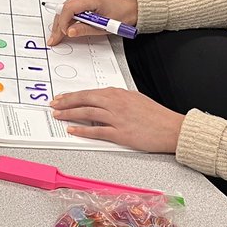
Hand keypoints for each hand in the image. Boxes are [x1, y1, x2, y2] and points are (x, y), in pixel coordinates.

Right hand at [47, 0, 137, 45]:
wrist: (131, 8)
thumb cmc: (122, 15)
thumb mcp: (104, 26)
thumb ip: (85, 29)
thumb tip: (70, 32)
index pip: (70, 8)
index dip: (63, 22)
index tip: (63, 33)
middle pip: (65, 8)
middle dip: (58, 24)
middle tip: (54, 38)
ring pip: (65, 8)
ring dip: (60, 22)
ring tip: (57, 35)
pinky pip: (70, 7)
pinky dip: (66, 18)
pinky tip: (64, 27)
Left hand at [50, 88, 184, 152]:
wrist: (172, 128)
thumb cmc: (156, 115)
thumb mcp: (135, 99)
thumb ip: (117, 98)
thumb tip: (102, 100)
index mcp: (118, 94)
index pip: (90, 92)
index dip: (73, 95)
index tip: (62, 97)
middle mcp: (115, 103)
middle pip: (84, 100)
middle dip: (66, 102)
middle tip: (54, 105)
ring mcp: (117, 118)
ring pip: (87, 113)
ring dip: (69, 114)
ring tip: (58, 116)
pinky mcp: (120, 134)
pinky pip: (96, 131)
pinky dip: (82, 130)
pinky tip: (72, 130)